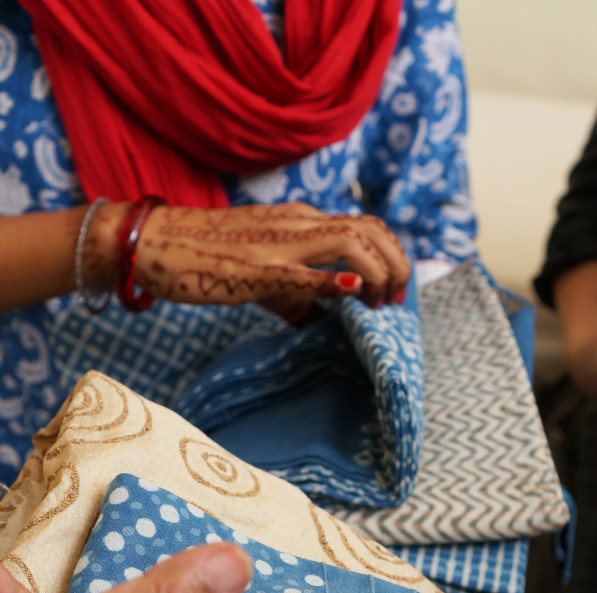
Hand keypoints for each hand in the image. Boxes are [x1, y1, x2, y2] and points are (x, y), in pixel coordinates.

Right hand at [86, 201, 409, 315]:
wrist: (150, 242)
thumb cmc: (203, 255)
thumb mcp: (262, 269)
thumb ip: (298, 290)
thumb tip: (323, 319)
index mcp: (300, 221)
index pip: (366, 225)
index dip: (393, 255)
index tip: (394, 291)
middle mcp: (296, 223)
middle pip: (369, 229)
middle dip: (396, 265)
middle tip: (396, 302)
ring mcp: (275, 242)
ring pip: (347, 241)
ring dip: (376, 271)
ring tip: (381, 303)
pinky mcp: (252, 267)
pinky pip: (298, 270)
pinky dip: (330, 279)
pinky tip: (351, 290)